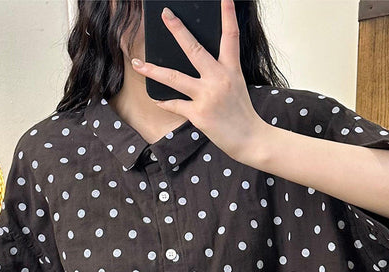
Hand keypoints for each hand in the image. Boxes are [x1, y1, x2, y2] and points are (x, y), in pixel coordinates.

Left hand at [131, 0, 265, 160]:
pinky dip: (165, 102)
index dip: (228, 15)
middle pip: (194, 49)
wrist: (251, 139)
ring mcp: (207, 96)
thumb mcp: (237, 86)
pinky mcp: (199, 114)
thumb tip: (199, 65)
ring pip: (174, 78)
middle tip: (166, 15)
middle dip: (177, 30)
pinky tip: (156, 99)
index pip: (230, 36)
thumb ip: (221, 73)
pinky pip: (175, 104)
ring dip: (153, 70)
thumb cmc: (243, 114)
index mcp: (232, 69)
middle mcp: (219, 79)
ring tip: (138, 64)